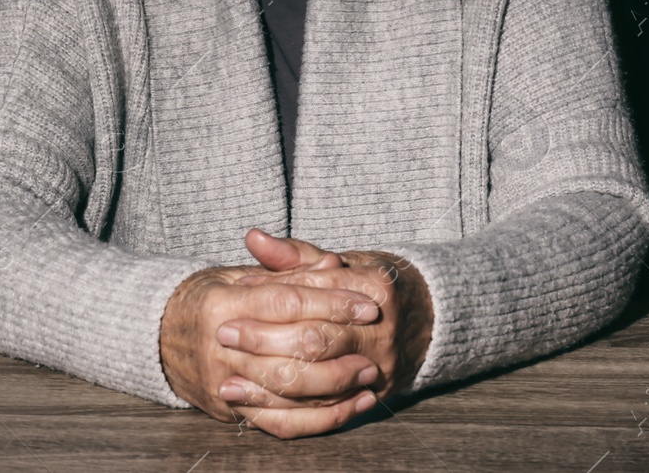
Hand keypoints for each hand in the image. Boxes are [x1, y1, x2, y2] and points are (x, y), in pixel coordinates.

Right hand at [160, 239, 383, 438]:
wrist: (158, 336)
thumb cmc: (209, 298)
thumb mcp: (240, 273)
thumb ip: (287, 269)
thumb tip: (332, 264)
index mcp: (223, 303)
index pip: (286, 302)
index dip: (329, 302)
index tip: (365, 304)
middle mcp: (220, 346)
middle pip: (290, 351)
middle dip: (338, 348)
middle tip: (374, 342)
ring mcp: (224, 382)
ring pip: (289, 391)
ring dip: (336, 386)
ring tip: (368, 376)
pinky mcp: (230, 411)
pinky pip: (281, 423)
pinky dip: (321, 420)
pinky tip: (350, 407)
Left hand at [223, 230, 433, 418]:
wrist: (424, 318)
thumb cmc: (369, 285)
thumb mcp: (341, 261)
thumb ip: (295, 255)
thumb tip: (253, 238)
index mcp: (374, 286)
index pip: (314, 290)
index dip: (273, 290)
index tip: (237, 290)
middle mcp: (380, 329)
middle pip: (314, 339)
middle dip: (264, 339)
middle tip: (224, 333)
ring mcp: (379, 365)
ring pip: (318, 380)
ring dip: (270, 381)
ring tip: (229, 376)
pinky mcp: (372, 393)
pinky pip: (325, 411)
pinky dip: (288, 409)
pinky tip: (256, 402)